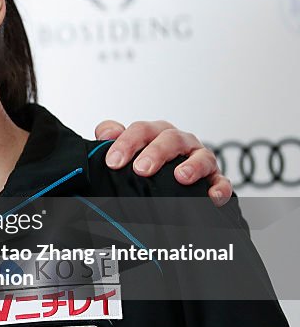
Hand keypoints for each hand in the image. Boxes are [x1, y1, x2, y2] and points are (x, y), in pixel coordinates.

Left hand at [94, 120, 231, 206]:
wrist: (168, 181)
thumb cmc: (144, 162)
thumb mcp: (126, 148)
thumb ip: (111, 137)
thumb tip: (105, 133)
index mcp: (155, 133)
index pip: (141, 130)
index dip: (126, 143)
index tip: (113, 162)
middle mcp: (179, 142)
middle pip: (170, 139)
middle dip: (156, 152)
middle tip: (141, 169)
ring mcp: (199, 159)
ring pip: (201, 156)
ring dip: (193, 165)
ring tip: (181, 177)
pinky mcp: (214, 178)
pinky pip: (221, 181)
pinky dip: (219, 187)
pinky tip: (212, 196)